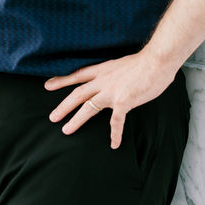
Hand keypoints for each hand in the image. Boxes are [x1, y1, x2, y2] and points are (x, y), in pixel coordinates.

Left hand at [44, 50, 175, 148]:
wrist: (156, 60)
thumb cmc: (144, 62)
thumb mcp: (121, 64)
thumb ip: (114, 74)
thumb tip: (113, 80)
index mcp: (102, 70)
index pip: (77, 75)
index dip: (62, 80)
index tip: (48, 85)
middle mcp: (103, 81)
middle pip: (77, 94)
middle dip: (63, 106)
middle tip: (52, 117)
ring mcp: (111, 92)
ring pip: (88, 108)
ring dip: (76, 120)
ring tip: (65, 130)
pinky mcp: (123, 101)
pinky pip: (116, 121)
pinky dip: (115, 134)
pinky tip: (114, 144)